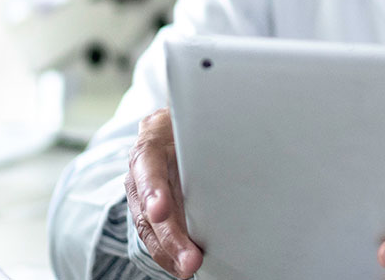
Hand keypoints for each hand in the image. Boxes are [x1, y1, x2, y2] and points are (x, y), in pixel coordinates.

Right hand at [125, 109, 202, 277]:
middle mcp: (141, 173)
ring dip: (169, 252)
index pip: (147, 167)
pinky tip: (182, 266)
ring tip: (188, 268)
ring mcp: (142, 194)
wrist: (172, 127)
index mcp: (151, 144)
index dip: (152, 191)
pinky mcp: (151, 211)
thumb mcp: (195, 120)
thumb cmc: (190, 124)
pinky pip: (156, 236)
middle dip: (169, 237)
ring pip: (150, 228)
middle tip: (189, 260)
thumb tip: (243, 142)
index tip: (160, 210)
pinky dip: (169, 254)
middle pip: (147, 209)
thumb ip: (207, 133)